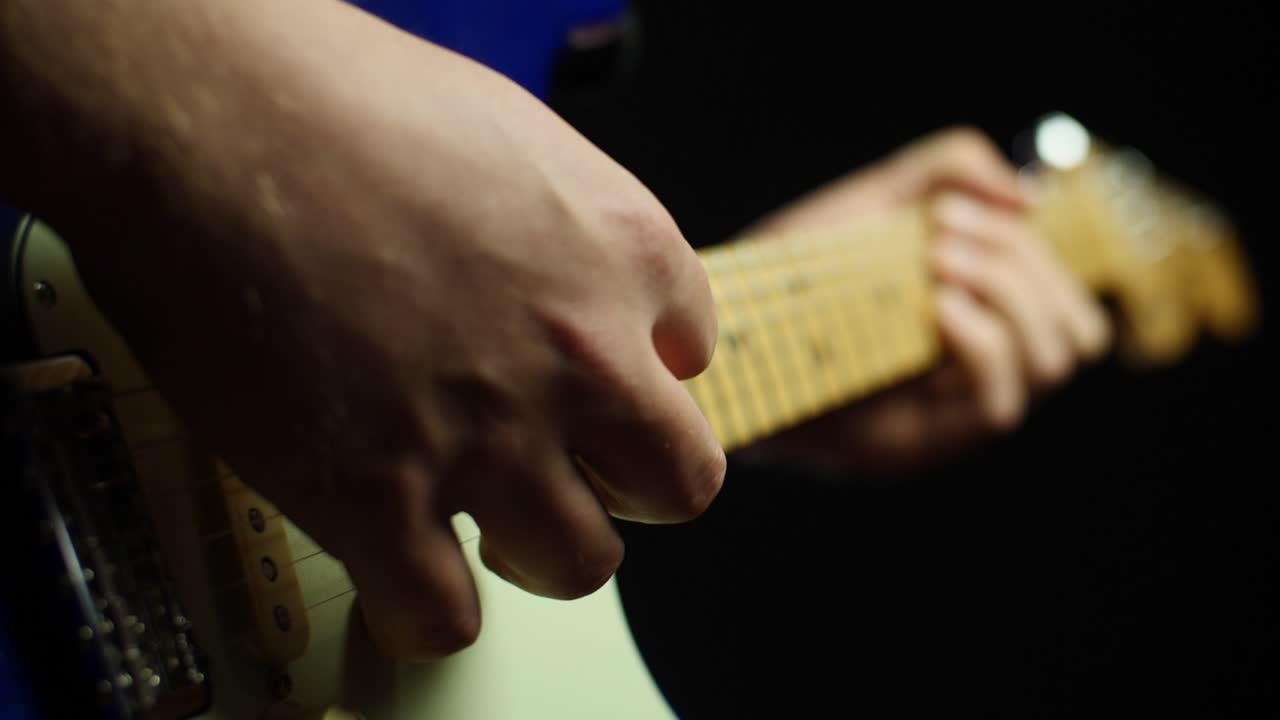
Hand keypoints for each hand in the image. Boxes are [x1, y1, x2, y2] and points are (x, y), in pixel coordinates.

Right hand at [3, 0, 724, 658]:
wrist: (210, 112)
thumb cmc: (335, 97)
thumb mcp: (508, 131)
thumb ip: (564, 220)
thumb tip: (565, 273)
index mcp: (621, 252)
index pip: (692, 350)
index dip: (639, 370)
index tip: (588, 378)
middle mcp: (578, 354)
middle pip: (677, 481)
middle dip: (628, 485)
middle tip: (570, 468)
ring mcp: (486, 435)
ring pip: (580, 564)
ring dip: (537, 552)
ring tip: (477, 517)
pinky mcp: (376, 497)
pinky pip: (441, 615)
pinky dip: (424, 611)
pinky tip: (397, 570)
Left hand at [740, 128, 1111, 475]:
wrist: (711, 338)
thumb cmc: (790, 275)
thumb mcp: (871, 203)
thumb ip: (947, 170)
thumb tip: (1027, 196)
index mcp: (977, 327)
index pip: (1068, 303)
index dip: (1035, 250)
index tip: (954, 211)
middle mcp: (972, 378)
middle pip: (1074, 330)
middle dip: (1020, 264)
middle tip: (941, 233)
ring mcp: (945, 416)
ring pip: (1050, 362)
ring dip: (1008, 292)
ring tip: (934, 262)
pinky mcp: (910, 444)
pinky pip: (995, 402)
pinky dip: (979, 335)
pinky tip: (933, 302)